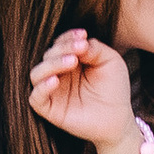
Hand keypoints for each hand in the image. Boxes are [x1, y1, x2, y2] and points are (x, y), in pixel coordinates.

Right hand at [28, 27, 136, 153]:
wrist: (118, 118)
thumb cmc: (114, 88)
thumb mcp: (110, 61)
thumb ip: (95, 48)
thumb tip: (80, 43)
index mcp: (70, 60)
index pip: (59, 43)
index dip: (68, 37)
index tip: (83, 35)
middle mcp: (58, 74)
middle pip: (48, 55)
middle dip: (63, 48)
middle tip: (80, 48)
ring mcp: (53, 92)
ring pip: (37, 73)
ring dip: (52, 64)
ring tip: (72, 61)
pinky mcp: (50, 109)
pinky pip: (35, 98)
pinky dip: (41, 88)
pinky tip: (55, 81)